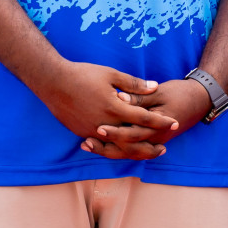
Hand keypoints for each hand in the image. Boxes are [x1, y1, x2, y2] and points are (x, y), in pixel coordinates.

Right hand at [34, 61, 178, 158]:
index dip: (161, 121)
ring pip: (117, 148)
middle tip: (164, 149)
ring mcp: (92, 131)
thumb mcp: (110, 74)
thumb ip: (134, 84)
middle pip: (133, 141)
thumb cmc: (83, 75)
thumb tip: (155, 87)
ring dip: (134, 152)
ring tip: (146, 153)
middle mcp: (105, 123)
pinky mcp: (82, 133)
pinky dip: (116, 149)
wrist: (53, 82)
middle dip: (150, 146)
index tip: (174, 123)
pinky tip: (123, 149)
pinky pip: (103, 146)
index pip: (144, 118)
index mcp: (114, 107)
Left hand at [80, 77, 210, 159]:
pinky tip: (99, 141)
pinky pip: (131, 147)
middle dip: (105, 146)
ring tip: (86, 144)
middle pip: (126, 148)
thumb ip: (140, 97)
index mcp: (157, 128)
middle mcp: (154, 139)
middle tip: (85, 142)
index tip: (98, 128)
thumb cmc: (181, 93)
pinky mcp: (150, 138)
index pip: (132, 134)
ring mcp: (153, 140)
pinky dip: (114, 146)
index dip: (114, 132)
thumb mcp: (161, 92)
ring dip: (107, 149)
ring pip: (127, 151)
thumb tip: (120, 97)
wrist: (200, 100)